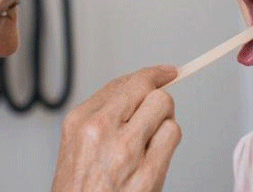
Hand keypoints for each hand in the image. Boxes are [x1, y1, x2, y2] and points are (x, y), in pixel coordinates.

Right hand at [52, 65, 181, 191]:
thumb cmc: (80, 191)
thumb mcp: (78, 146)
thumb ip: (104, 116)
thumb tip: (139, 89)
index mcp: (80, 121)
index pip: (123, 83)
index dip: (150, 75)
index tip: (167, 72)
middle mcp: (100, 130)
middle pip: (148, 89)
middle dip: (159, 97)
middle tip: (158, 113)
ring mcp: (125, 151)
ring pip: (164, 107)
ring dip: (164, 122)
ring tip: (150, 143)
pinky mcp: (147, 173)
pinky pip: (173, 134)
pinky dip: (170, 141)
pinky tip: (155, 156)